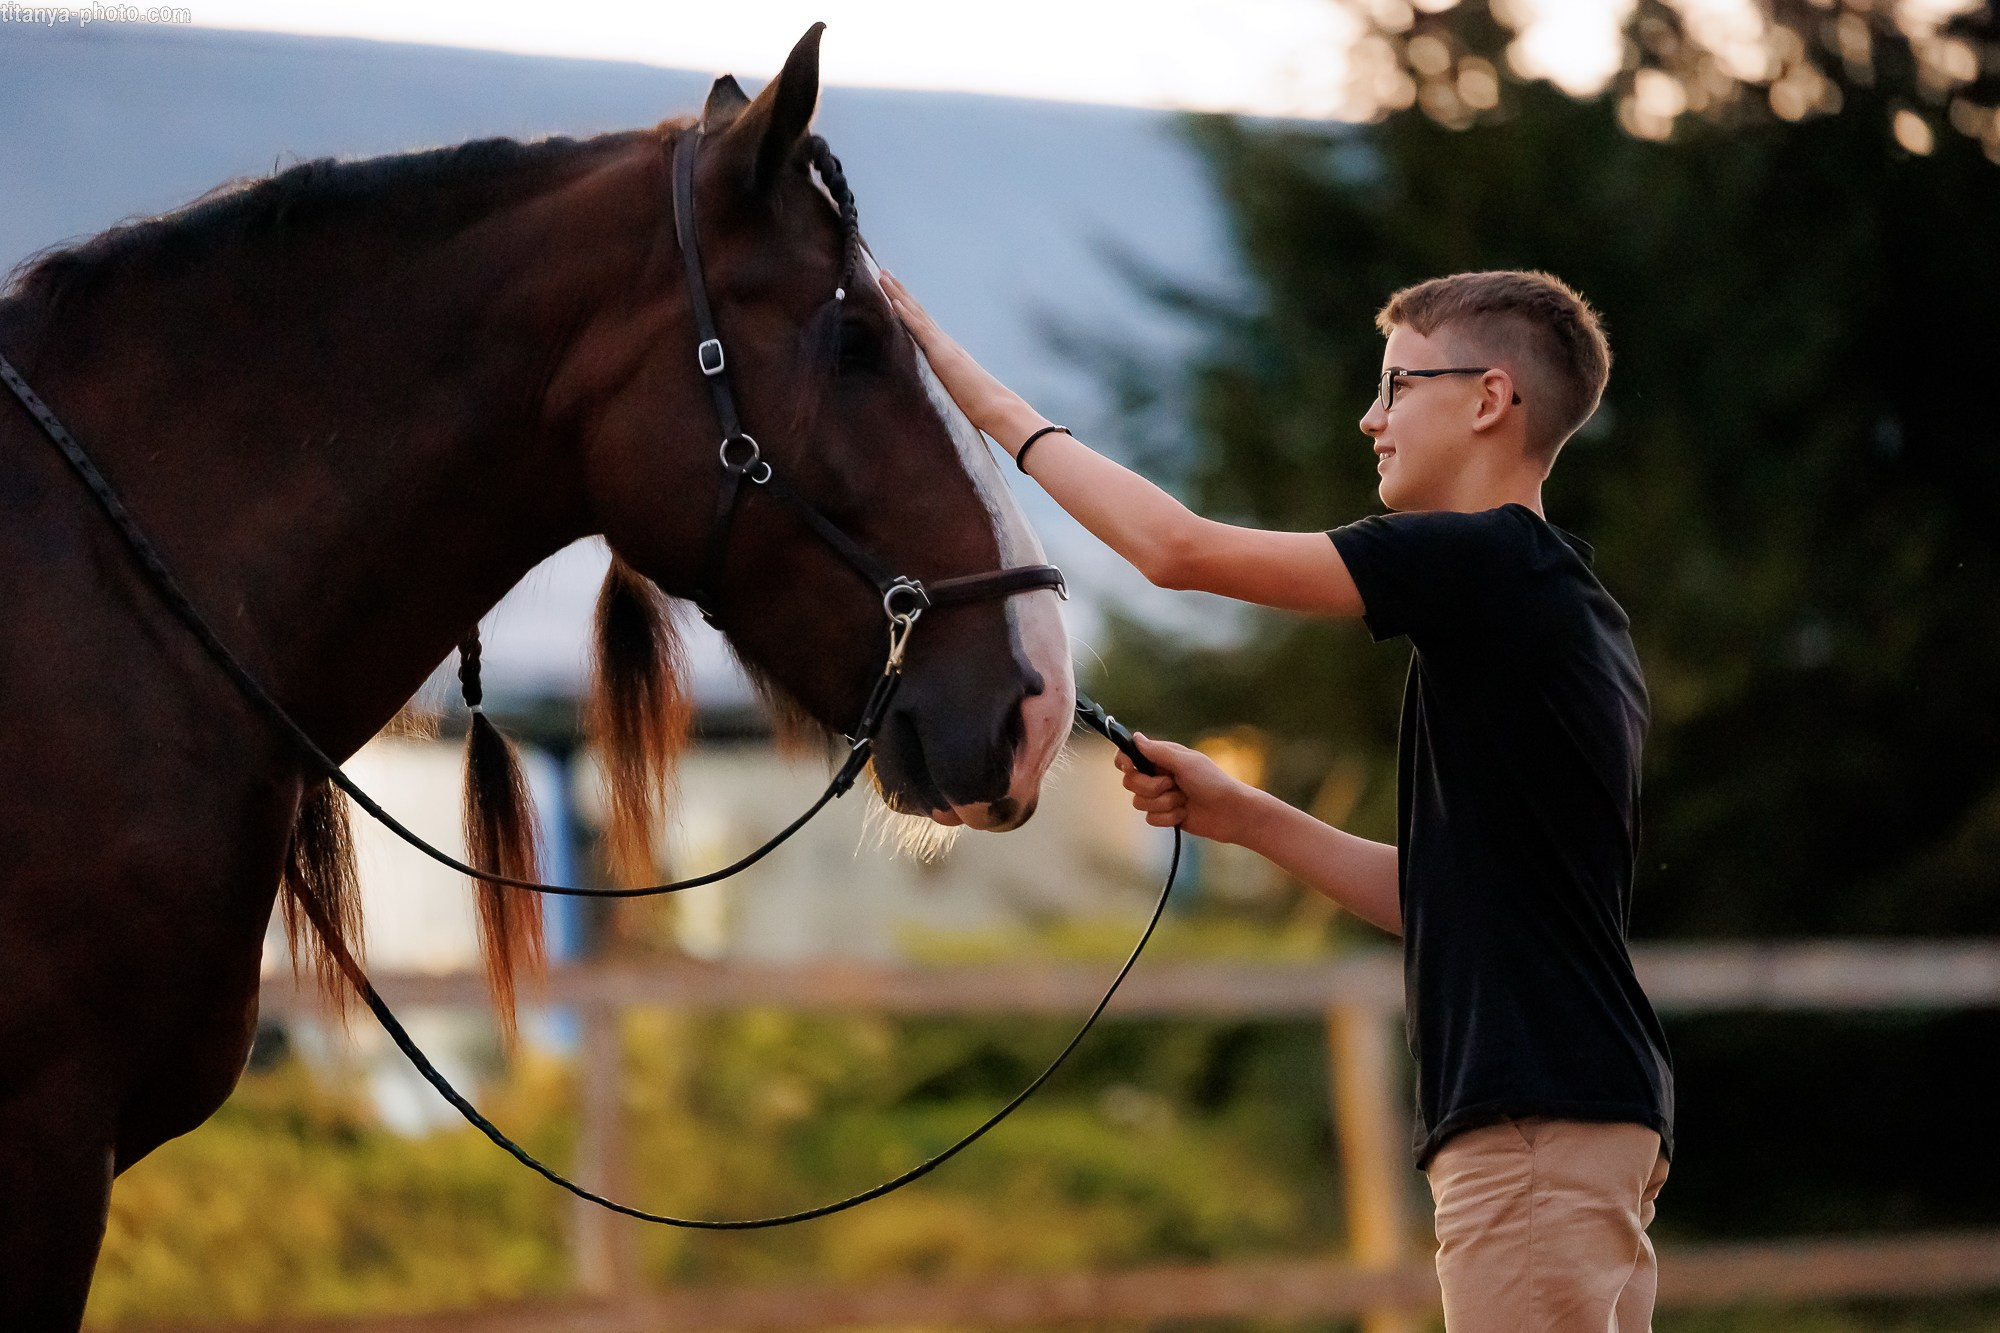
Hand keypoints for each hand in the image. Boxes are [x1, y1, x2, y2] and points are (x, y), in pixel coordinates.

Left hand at [881, 271, 1034, 443]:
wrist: (996, 407)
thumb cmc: (978, 405)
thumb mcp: (953, 391)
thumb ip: (942, 384)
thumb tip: (934, 392)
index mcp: (945, 351)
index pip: (922, 323)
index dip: (906, 306)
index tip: (892, 291)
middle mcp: (944, 342)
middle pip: (917, 311)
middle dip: (898, 291)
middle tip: (882, 272)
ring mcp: (942, 345)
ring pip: (915, 313)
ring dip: (897, 294)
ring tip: (882, 276)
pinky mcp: (941, 353)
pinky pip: (919, 329)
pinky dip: (905, 313)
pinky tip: (893, 301)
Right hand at [1115, 732, 1258, 843]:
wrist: (1231, 812)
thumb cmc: (1212, 782)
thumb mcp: (1185, 763)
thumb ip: (1158, 751)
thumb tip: (1136, 738)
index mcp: (1162, 758)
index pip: (1130, 756)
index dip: (1124, 761)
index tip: (1128, 766)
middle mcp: (1158, 776)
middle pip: (1130, 782)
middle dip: (1150, 787)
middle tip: (1171, 784)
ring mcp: (1161, 796)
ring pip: (1139, 802)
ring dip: (1163, 803)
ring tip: (1183, 800)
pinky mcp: (1165, 815)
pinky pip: (1151, 819)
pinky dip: (1168, 817)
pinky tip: (1185, 814)